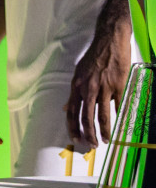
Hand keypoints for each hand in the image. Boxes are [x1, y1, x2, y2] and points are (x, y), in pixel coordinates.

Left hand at [67, 22, 130, 144]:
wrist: (109, 41)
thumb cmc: (94, 58)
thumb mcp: (78, 73)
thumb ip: (74, 92)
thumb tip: (66, 107)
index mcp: (77, 85)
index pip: (71, 111)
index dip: (73, 126)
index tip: (75, 138)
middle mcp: (88, 88)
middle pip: (85, 117)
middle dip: (88, 134)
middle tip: (92, 145)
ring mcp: (104, 87)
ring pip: (102, 115)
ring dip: (104, 130)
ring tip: (106, 140)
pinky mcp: (118, 85)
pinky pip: (118, 105)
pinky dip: (119, 117)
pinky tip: (120, 126)